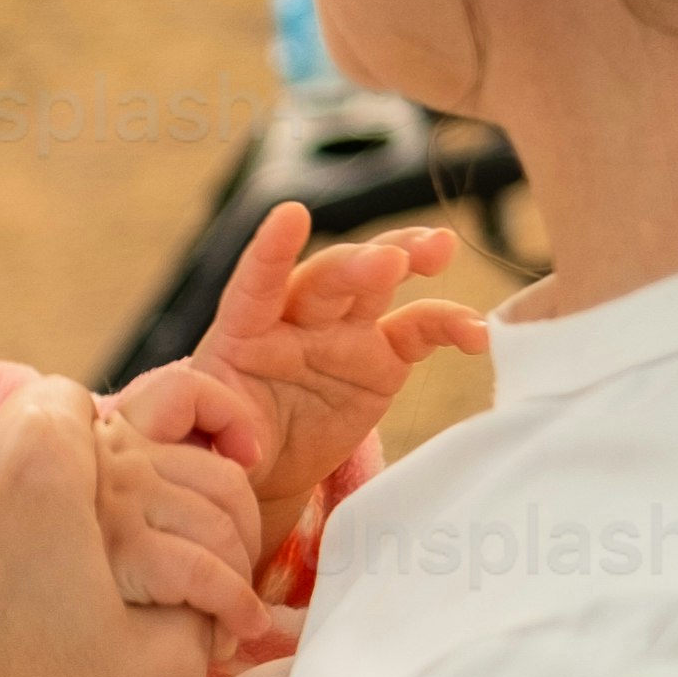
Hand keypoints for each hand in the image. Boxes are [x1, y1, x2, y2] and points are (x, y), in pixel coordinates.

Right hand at [89, 358, 270, 624]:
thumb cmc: (32, 589)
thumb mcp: (78, 509)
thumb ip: (127, 486)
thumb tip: (209, 481)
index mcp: (103, 440)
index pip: (182, 393)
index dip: (229, 416)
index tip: (249, 452)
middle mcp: (107, 458)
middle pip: (223, 480)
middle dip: (248, 536)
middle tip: (239, 581)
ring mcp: (111, 500)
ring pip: (219, 528)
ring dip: (242, 582)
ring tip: (236, 618)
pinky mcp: (118, 550)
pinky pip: (203, 572)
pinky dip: (233, 605)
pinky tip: (233, 627)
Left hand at [166, 204, 490, 543]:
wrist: (260, 461)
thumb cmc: (222, 437)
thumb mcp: (201, 432)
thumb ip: (209, 424)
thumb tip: (231, 443)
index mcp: (243, 329)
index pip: (255, 284)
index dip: (271, 250)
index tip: (290, 216)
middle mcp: (296, 317)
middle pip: (327, 277)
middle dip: (357, 264)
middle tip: (388, 261)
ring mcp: (344, 331)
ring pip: (377, 283)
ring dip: (407, 256)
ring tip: (439, 248)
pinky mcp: (383, 356)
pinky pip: (419, 330)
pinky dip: (449, 325)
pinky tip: (477, 333)